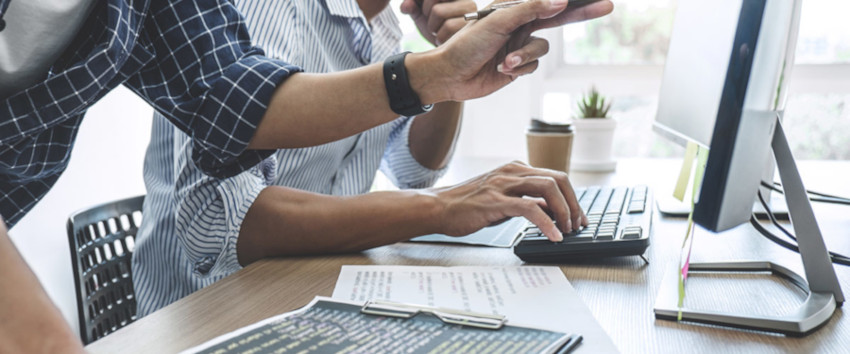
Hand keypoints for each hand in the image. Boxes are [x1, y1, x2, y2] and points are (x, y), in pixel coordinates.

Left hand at [400, 0, 476, 45]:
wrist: (452, 56)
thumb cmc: (438, 31)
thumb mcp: (422, 17)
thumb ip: (411, 7)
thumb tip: (405, 6)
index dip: (422, 4)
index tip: (425, 12)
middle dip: (426, 13)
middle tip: (435, 23)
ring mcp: (471, 10)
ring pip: (438, 11)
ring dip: (433, 27)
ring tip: (441, 32)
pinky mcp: (473, 25)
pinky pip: (447, 26)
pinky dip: (440, 37)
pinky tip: (447, 41)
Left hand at [407, 0, 613, 102]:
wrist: (449, 75)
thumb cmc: (466, 44)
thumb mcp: (497, 22)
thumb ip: (529, 9)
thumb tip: (559, 1)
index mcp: (513, 7)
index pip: (548, 0)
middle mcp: (519, 24)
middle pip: (557, 18)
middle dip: (580, 14)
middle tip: (606, 6)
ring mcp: (519, 45)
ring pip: (542, 49)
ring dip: (525, 56)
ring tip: (505, 61)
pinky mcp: (517, 66)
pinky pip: (532, 66)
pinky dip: (519, 69)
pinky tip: (501, 69)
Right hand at [428, 161, 586, 241]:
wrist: (438, 208)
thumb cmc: (467, 206)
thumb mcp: (502, 199)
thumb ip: (526, 200)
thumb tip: (551, 211)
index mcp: (515, 170)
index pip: (555, 177)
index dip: (572, 198)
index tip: (578, 217)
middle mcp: (512, 172)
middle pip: (558, 179)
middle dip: (574, 203)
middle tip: (577, 225)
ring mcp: (503, 185)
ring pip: (549, 188)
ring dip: (564, 211)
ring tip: (566, 230)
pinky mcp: (495, 201)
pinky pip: (530, 208)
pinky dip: (547, 223)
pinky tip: (552, 236)